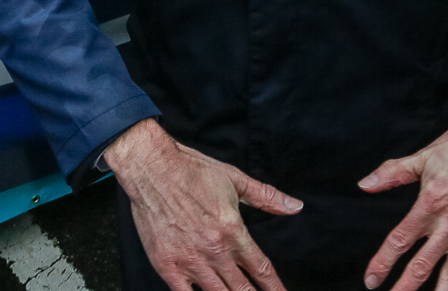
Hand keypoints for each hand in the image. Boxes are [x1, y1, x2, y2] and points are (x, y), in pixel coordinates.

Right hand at [105, 118, 302, 290]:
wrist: (152, 168)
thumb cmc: (191, 171)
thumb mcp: (235, 180)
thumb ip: (266, 197)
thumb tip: (295, 206)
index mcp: (232, 230)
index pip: (261, 269)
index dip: (275, 288)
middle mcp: (213, 250)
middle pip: (242, 289)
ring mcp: (189, 260)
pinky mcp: (167, 265)